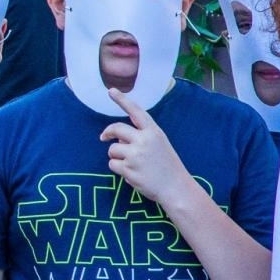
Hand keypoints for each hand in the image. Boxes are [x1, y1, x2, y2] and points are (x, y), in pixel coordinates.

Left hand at [99, 88, 198, 212]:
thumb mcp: (159, 145)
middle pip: (116, 128)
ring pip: (112, 149)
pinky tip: (133, 174)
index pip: (136, 112)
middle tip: (103, 137)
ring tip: (133, 165)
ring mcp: (135, 155)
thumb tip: (117, 135)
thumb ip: (141, 137)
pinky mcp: (128, 169)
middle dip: (107, 132)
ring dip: (117, 156)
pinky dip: (118, 169)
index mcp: (154, 132)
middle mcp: (144, 140)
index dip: (123, 100)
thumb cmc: (167, 166)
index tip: (111, 91)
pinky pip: (112, 165)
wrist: (176, 188)